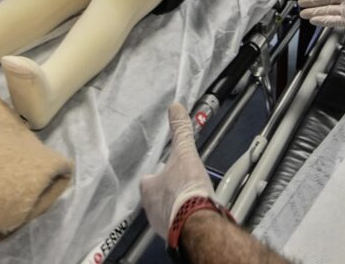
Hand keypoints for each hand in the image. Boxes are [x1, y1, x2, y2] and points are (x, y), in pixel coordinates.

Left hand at [141, 103, 214, 239]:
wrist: (197, 221)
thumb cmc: (186, 187)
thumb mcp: (185, 153)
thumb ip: (180, 130)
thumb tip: (175, 106)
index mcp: (148, 188)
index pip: (147, 180)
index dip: (157, 174)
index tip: (167, 171)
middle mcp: (149, 208)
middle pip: (154, 197)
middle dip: (165, 192)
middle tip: (181, 186)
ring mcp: (160, 225)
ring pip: (164, 213)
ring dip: (173, 207)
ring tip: (189, 201)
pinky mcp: (173, 236)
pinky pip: (175, 226)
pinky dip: (182, 221)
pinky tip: (194, 216)